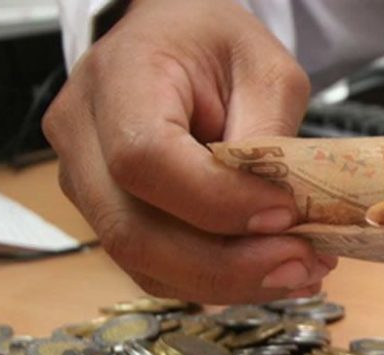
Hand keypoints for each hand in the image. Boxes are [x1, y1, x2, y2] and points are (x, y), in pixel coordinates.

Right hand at [43, 0, 335, 303]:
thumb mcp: (264, 69)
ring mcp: (84, 184)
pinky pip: (154, 269)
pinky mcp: (107, 217)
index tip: (285, 214)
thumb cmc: (212, 45)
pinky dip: (215, 282)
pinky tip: (271, 272)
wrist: (170, 42)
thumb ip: (269, 135)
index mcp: (117, 79)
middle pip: (133, 232)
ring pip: (143, 264)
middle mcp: (82, 136)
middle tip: (302, 264)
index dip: (216, 202)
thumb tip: (280, 215)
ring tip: (298, 271)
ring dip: (228, 282)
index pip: (145, 159)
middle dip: (226, 265)